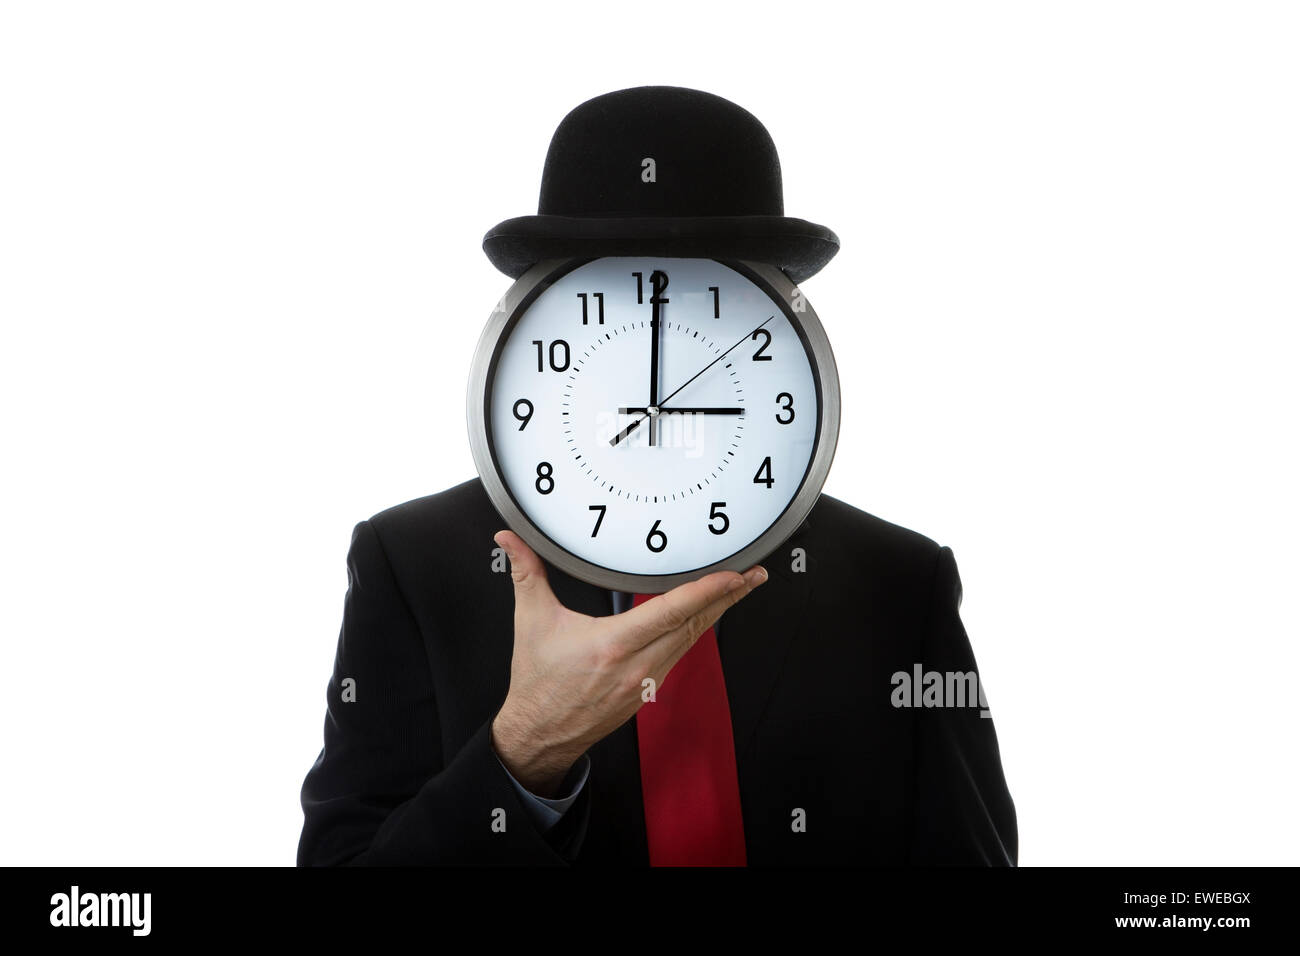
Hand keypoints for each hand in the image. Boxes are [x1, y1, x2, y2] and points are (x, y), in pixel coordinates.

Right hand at [489, 529, 766, 796]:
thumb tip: (508, 538)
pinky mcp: (649, 689)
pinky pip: (681, 654)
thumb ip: (525, 573)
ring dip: (719, 613)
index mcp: (613, 645)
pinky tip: (708, 616)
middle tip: (755, 573)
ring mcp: (647, 680)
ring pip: (693, 640)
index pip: (672, 611)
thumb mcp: (530, 621)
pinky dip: (698, 631)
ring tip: (741, 588)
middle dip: (729, 597)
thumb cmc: (538, 681)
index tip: (734, 574)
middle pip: (696, 625)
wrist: (540, 732)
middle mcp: (637, 665)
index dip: (708, 591)